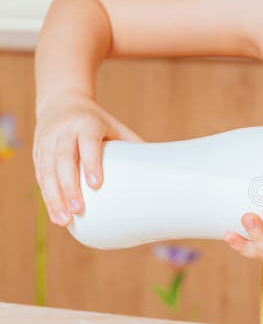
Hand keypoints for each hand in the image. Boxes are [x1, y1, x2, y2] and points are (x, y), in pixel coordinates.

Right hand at [33, 92, 143, 226]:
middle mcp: (63, 132)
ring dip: (54, 197)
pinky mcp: (37, 153)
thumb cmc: (97, 122)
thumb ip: (134, 146)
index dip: (91, 162)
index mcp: (86, 124)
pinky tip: (56, 215)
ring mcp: (47, 142)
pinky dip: (47, 197)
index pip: (87, 142)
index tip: (97, 184)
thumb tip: (164, 170)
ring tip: (64, 220)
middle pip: (63, 160)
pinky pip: (40, 177)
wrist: (61, 102)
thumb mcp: (116, 127)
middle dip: (69, 186)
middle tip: (78, 209)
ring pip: (47, 171)